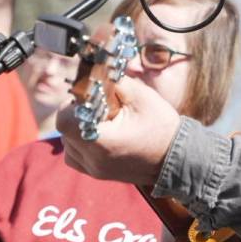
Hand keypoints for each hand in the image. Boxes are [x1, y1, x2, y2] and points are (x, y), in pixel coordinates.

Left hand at [57, 76, 181, 186]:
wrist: (176, 157)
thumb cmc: (161, 126)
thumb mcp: (142, 97)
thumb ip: (116, 81)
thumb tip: (98, 68)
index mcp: (103, 141)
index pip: (64, 121)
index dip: (70, 105)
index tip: (86, 97)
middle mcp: (94, 159)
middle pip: (65, 131)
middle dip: (76, 114)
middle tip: (97, 106)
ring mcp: (95, 169)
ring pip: (67, 145)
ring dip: (77, 129)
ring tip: (100, 121)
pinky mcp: (98, 173)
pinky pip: (76, 157)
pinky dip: (80, 144)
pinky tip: (98, 134)